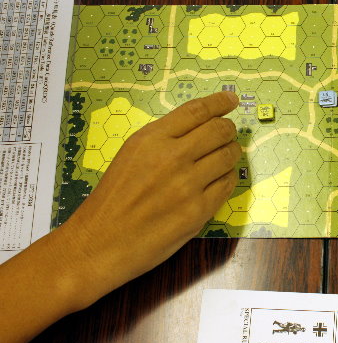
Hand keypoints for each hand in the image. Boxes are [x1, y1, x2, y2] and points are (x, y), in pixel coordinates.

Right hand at [59, 91, 241, 307]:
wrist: (101, 243)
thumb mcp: (131, 155)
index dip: (219, 102)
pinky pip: (227, 184)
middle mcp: (172, 158)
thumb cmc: (113, 198)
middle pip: (219, 131)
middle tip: (228, 132)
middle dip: (228, 129)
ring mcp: (189, 185)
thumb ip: (164, 139)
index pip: (196, 111)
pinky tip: (220, 178)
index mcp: (151, 140)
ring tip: (225, 155)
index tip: (231, 99)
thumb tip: (201, 126)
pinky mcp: (199, 210)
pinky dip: (228, 177)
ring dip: (231, 152)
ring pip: (228, 156)